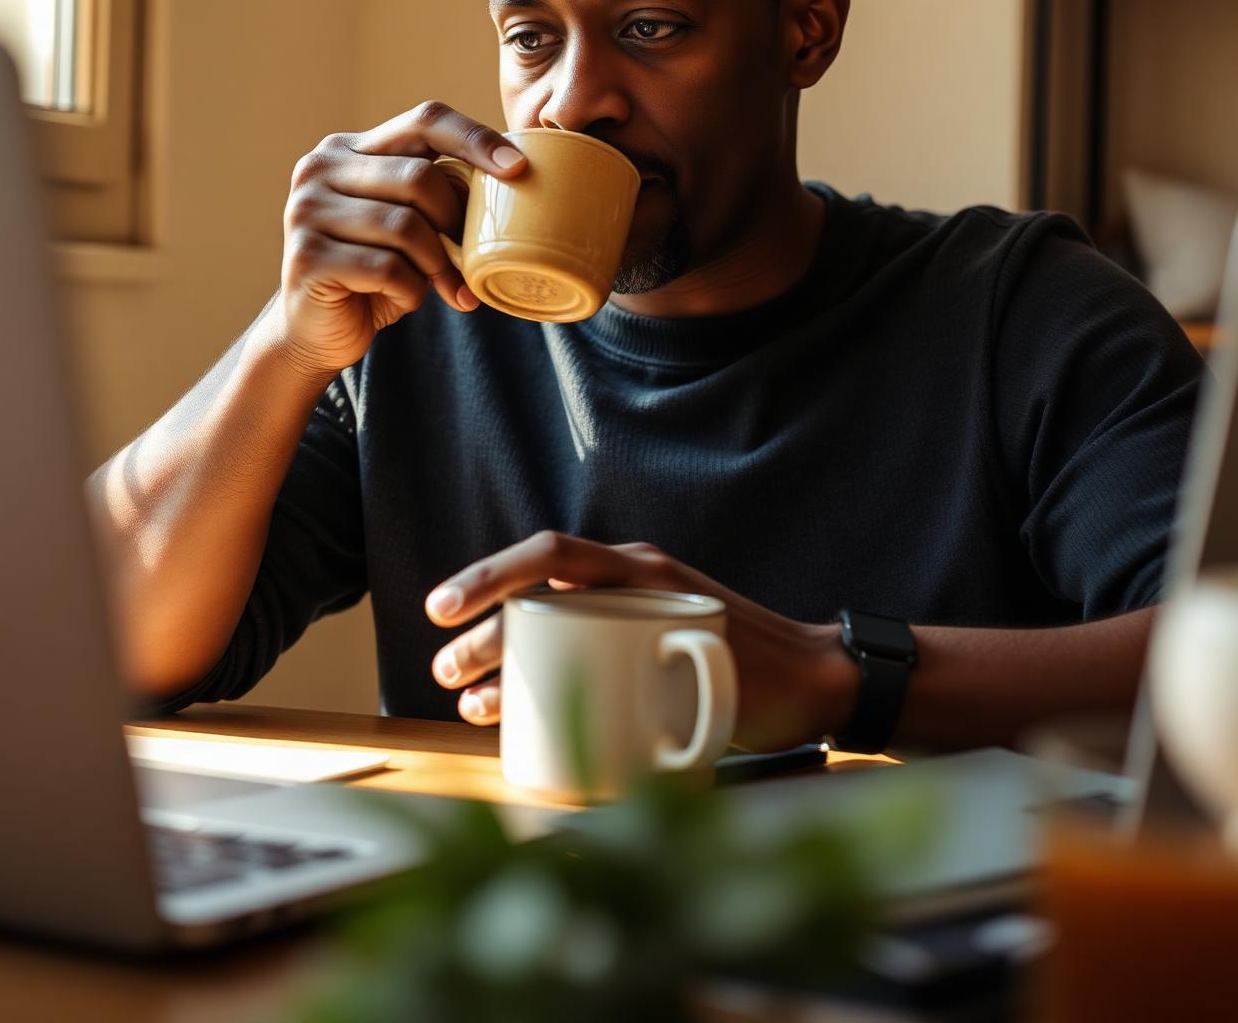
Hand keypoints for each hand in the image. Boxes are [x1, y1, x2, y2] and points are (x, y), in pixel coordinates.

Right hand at [275, 101, 526, 376]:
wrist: (316, 332)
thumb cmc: (375, 274)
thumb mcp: (410, 226)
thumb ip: (436, 196)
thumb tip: (512, 178)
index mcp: (350, 148)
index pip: (423, 121)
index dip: (475, 138)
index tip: (517, 167)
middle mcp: (320, 168)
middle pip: (419, 178)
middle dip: (454, 222)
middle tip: (468, 256)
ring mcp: (307, 210)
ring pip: (404, 226)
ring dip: (436, 264)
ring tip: (440, 285)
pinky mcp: (307, 256)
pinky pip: (385, 267)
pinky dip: (410, 289)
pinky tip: (404, 298)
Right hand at [425, 532, 853, 750]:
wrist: (824, 683)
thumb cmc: (776, 680)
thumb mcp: (716, 674)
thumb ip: (653, 680)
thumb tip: (587, 713)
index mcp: (642, 573)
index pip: (551, 555)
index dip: (491, 577)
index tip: (445, 610)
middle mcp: (629, 583)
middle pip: (537, 597)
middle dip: (483, 632)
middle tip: (445, 674)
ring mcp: (630, 612)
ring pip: (547, 627)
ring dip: (502, 658)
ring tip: (463, 700)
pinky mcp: (636, 644)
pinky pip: (571, 650)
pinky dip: (537, 675)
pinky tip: (508, 709)